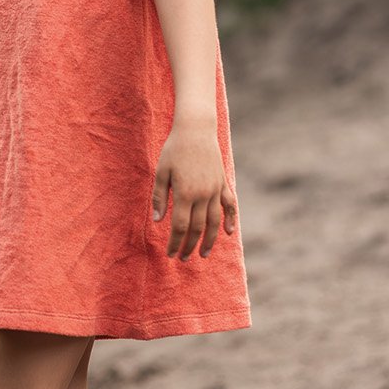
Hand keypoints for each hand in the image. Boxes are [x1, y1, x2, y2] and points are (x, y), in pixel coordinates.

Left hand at [151, 121, 236, 259]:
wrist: (196, 130)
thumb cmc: (174, 149)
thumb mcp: (161, 172)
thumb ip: (159, 197)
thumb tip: (157, 221)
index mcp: (185, 193)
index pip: (180, 226)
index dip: (175, 242)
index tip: (170, 254)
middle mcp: (202, 194)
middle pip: (197, 228)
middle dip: (189, 245)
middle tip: (183, 258)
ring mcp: (215, 189)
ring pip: (214, 221)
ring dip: (210, 241)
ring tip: (204, 254)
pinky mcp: (223, 183)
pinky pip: (230, 205)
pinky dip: (231, 220)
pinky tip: (228, 233)